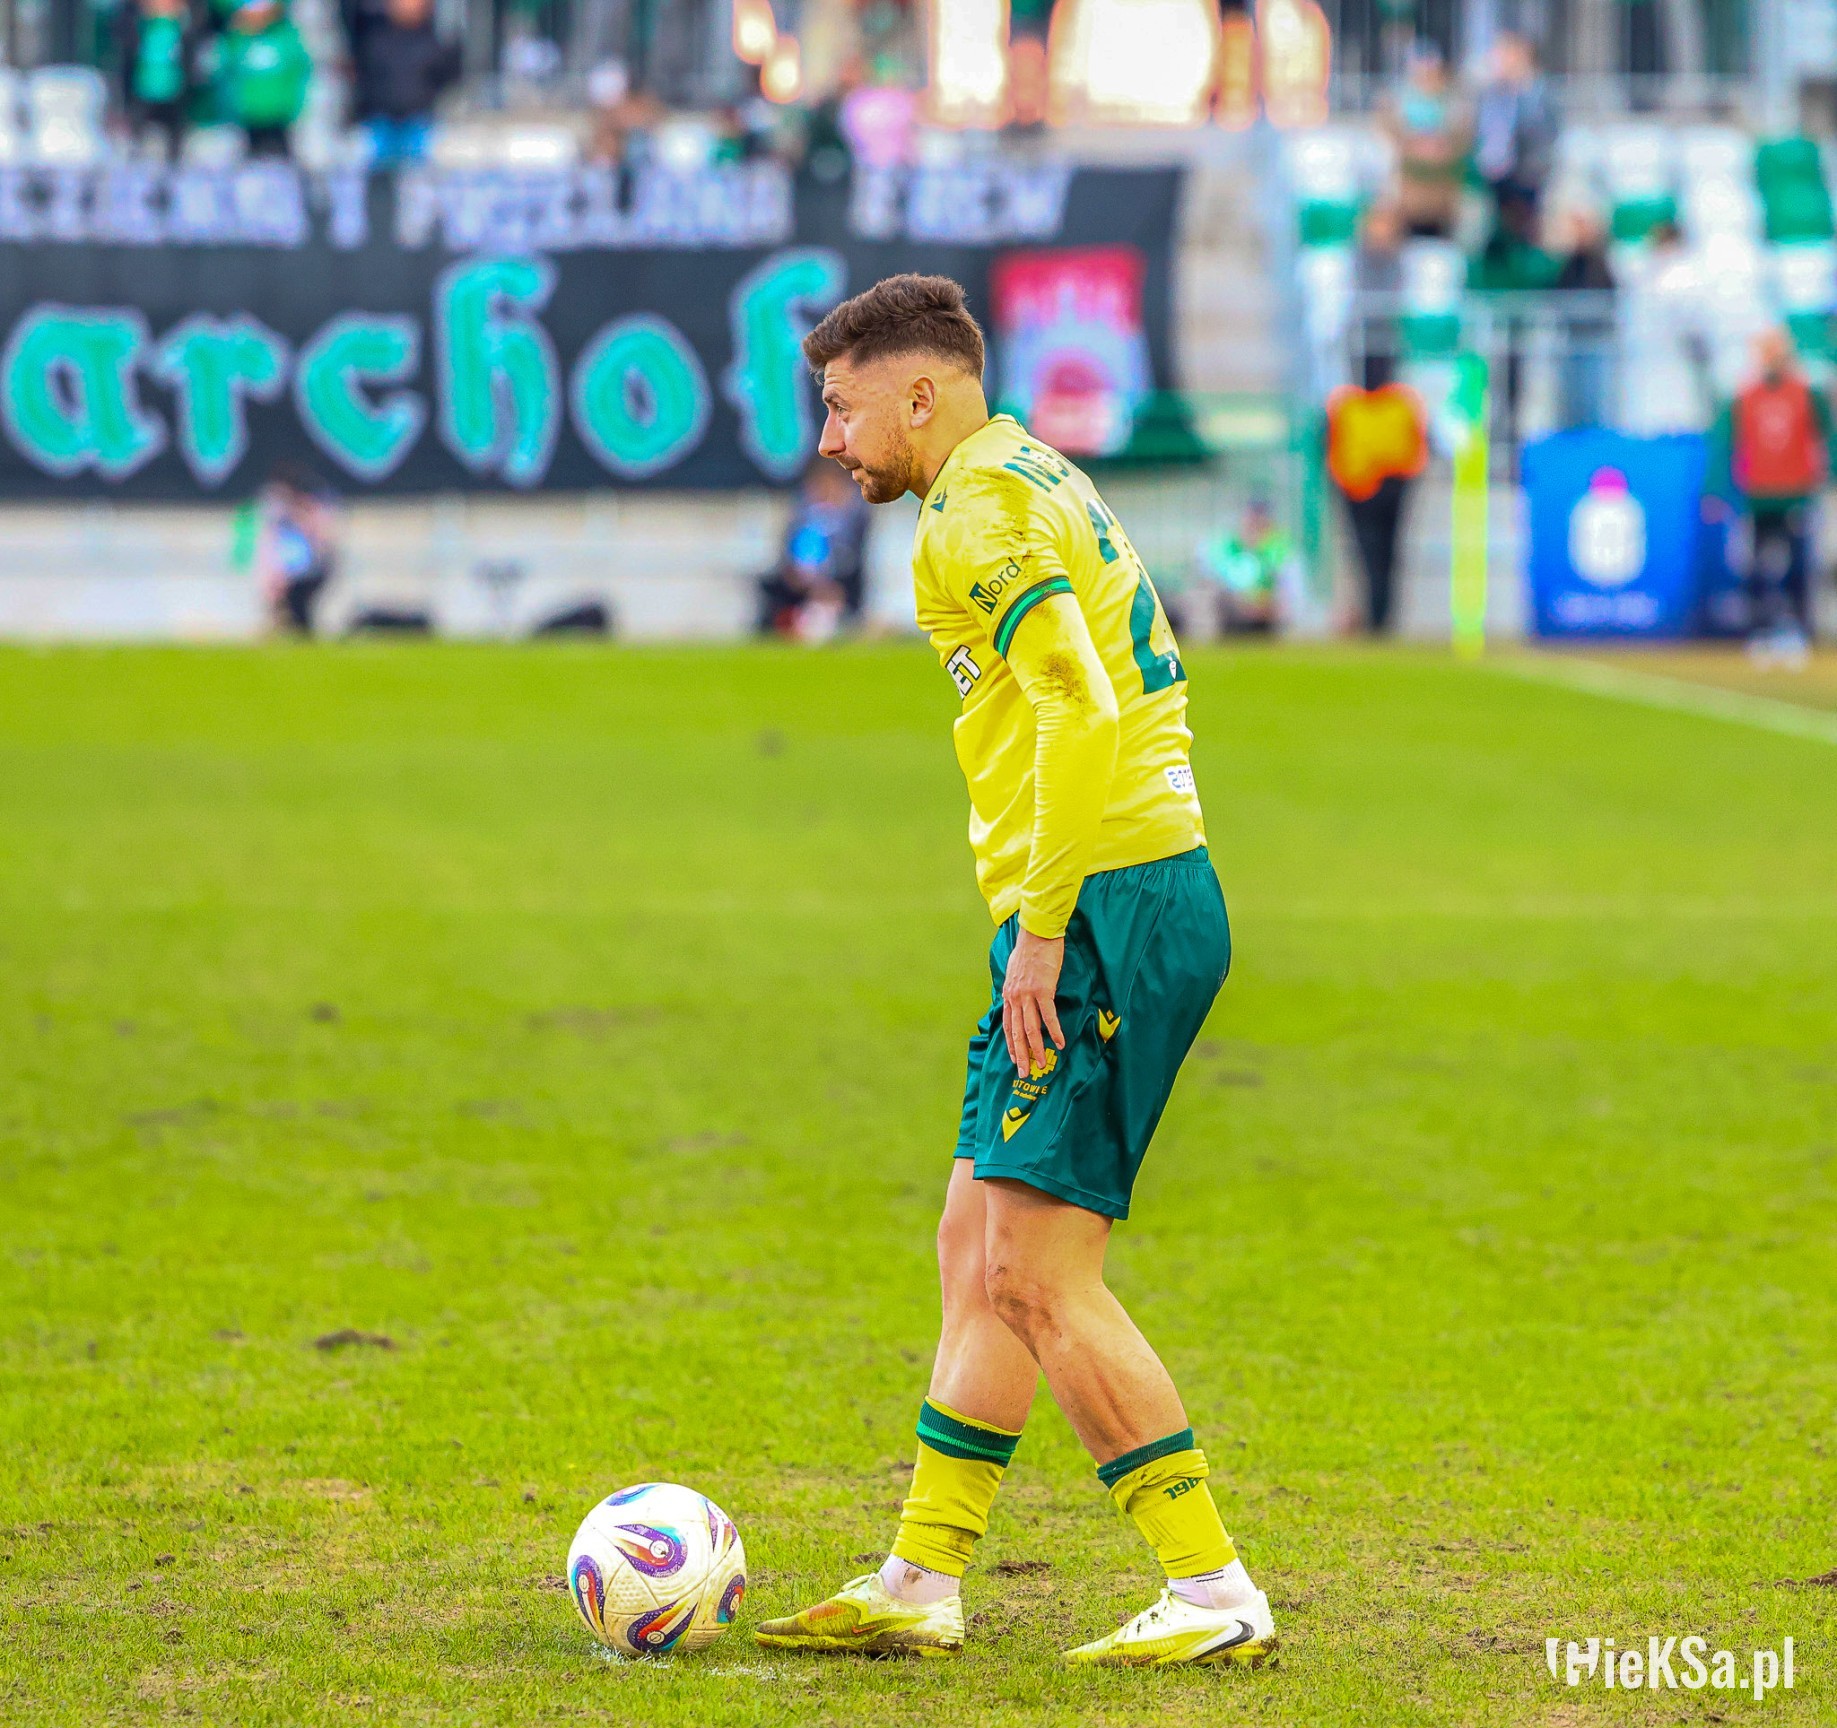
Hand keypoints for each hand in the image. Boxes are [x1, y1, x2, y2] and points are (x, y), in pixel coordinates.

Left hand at [1002, 927, 1065, 1078]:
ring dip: (1037, 1049)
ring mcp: (1028, 995)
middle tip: (1025, 1073)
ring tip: (1042, 1064)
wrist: (1037, 934)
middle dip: (1021, 1055)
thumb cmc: (1028, 951)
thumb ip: (1015, 987)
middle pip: (1016, 1032)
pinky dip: (1053, 1031)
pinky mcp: (1043, 990)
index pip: (1007, 1026)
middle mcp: (1015, 997)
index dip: (1011, 1045)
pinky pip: (1048, 1016)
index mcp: (1008, 994)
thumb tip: (1016, 996)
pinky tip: (1059, 1043)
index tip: (1014, 1060)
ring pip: (1031, 1029)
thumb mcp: (1014, 971)